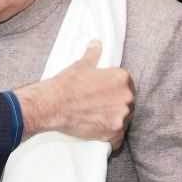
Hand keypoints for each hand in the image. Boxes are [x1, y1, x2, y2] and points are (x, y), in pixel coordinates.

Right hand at [13, 42, 132, 147]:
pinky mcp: (114, 131)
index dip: (116, 91)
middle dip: (117, 105)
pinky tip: (102, 134)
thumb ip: (93, 54)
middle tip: (100, 107)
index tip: (106, 95)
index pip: (127, 86)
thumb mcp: (81, 65)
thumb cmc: (67, 84)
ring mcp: (121, 115)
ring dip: (114, 121)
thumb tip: (96, 43)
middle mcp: (126, 96)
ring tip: (99, 119)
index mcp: (122, 78)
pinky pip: (119, 138)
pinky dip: (112, 138)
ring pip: (124, 120)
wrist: (53, 104)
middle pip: (128, 103)